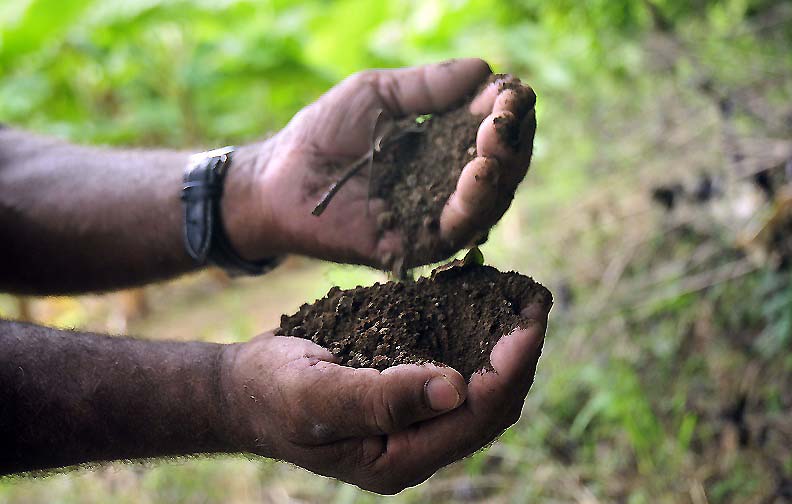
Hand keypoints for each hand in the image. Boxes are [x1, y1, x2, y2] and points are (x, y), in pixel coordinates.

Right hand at [219, 300, 548, 493]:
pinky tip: (485, 308)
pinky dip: (477, 342)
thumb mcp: (318, 395)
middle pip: (491, 408)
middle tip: (538, 303)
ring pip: (481, 390)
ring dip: (506, 348)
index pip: (476, 418)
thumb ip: (384, 399)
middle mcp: (416, 447)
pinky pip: (458, 373)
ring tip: (525, 303)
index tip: (528, 323)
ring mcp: (413, 425)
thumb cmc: (272, 392)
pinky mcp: (407, 397)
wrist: (243, 389)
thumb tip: (457, 387)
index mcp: (399, 459)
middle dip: (520, 356)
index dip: (509, 370)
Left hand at [229, 58, 536, 268]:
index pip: (493, 128)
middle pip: (502, 167)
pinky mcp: (416, 246)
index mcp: (444, 143)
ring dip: (500, 170)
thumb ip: (427, 86)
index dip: (508, 110)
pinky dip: (472, 204)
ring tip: (495, 143)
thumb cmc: (324, 132)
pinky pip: (455, 231)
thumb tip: (484, 68)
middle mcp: (448, 182)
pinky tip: (478, 173)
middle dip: (510, 140)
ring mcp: (434, 216)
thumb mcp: (377, 93)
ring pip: (488, 201)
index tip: (510, 90)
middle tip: (507, 115)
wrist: (279, 177)